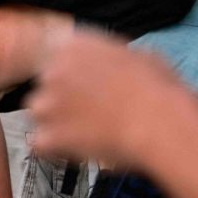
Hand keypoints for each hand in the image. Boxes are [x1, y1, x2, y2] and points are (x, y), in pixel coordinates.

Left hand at [25, 27, 190, 167]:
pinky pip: (39, 145)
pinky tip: (75, 152)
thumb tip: (121, 64)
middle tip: (87, 115)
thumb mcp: (140, 56)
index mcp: (74, 45)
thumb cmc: (159, 89)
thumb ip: (116, 58)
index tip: (83, 90)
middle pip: (45, 86)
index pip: (55, 57)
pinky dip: (53, 151)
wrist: (158, 122)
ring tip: (83, 135)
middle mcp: (53, 69)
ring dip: (54, 124)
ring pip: (38, 114)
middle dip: (61, 100)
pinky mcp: (47, 134)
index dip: (69, 77)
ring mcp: (46, 102)